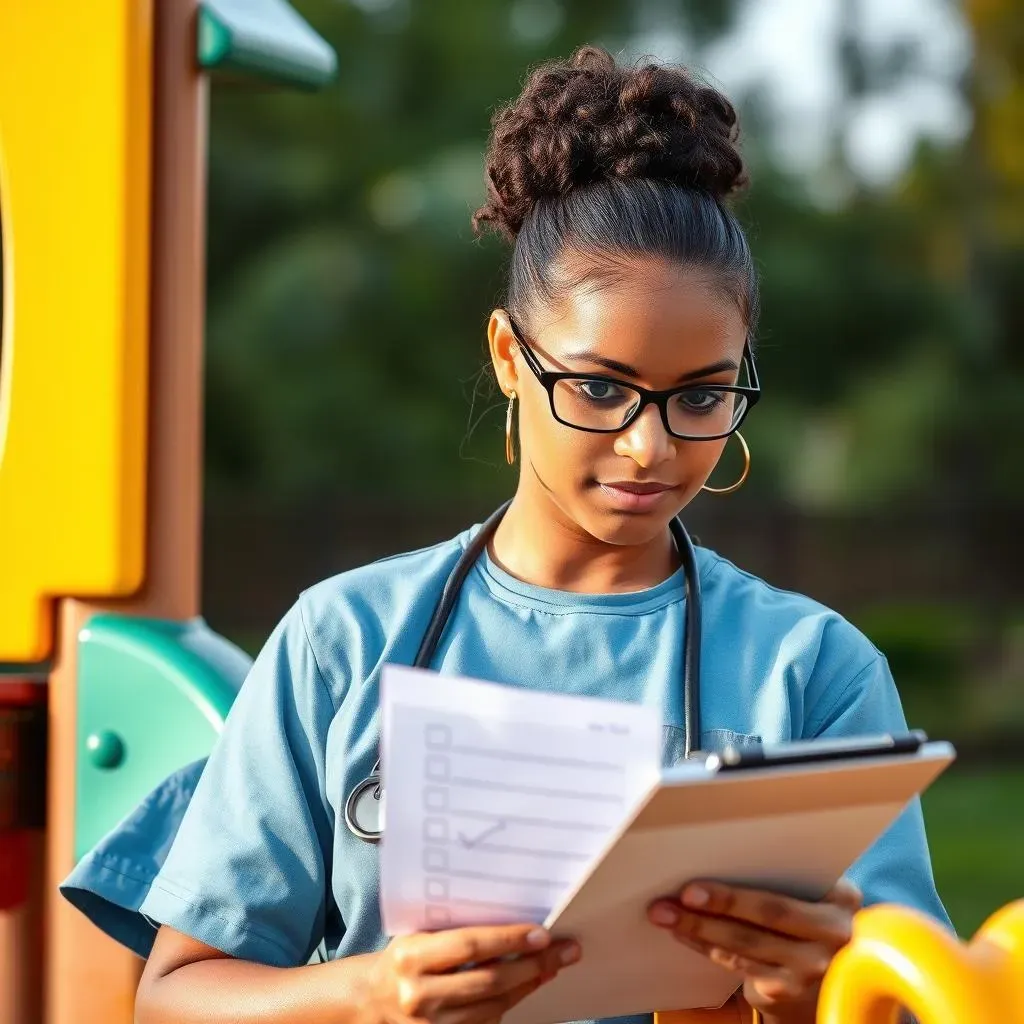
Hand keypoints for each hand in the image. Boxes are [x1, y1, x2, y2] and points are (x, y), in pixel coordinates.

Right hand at [365, 923, 579, 1023]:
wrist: (370, 1002)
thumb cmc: (403, 959)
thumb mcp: (421, 936)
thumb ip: (458, 934)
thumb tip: (516, 930)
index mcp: (410, 957)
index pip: (469, 945)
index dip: (509, 940)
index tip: (542, 934)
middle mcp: (419, 995)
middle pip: (489, 981)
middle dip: (532, 966)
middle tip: (564, 951)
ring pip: (493, 1008)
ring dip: (528, 986)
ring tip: (551, 967)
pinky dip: (510, 1006)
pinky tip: (527, 987)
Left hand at [647, 878, 861, 1023]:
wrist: (825, 972)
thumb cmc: (806, 912)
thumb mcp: (813, 892)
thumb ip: (786, 874)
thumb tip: (718, 848)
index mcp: (843, 898)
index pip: (792, 884)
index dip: (743, 889)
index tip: (701, 883)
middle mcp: (835, 935)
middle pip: (768, 914)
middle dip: (720, 904)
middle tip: (679, 896)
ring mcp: (811, 968)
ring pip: (747, 944)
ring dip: (700, 927)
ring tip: (664, 913)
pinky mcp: (787, 990)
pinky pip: (738, 964)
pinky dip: (706, 946)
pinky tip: (683, 933)